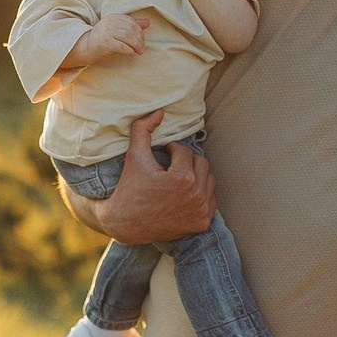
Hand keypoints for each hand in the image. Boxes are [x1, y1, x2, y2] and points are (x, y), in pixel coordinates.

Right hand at [69, 12, 147, 68]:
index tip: (142, 39)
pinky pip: (121, 46)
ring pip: (127, 37)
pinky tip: (132, 53)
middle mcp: (110, 23)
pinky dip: (129, 50)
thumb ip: (132, 25)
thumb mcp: (117, 29)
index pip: (131, 22)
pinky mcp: (105, 43)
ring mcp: (107, 32)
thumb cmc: (104, 38)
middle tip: (142, 48)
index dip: (139, 31)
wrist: (87, 47)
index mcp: (113, 17)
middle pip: (130, 29)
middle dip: (139, 39)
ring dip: (136, 45)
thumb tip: (148, 22)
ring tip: (139, 51)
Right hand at [83, 111, 214, 244]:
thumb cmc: (129, 189)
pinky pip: (211, 199)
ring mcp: (200, 211)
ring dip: (196, 175)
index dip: (171, 151)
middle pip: (201, 164)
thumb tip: (159, 111)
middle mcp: (195, 195)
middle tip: (170, 166)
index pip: (185, 152)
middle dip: (186, 161)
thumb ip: (143, 130)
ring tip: (178, 178)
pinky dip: (201, 194)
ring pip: (209, 180)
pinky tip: (183, 195)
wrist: (126, 225)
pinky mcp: (202, 223)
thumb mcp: (134, 157)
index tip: (161, 157)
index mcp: (182, 178)